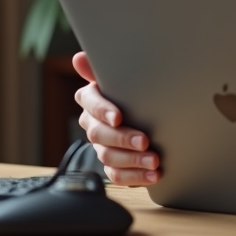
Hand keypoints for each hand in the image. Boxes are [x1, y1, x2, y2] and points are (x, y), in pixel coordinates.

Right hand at [72, 51, 160, 185]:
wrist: (147, 115)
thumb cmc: (131, 91)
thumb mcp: (121, 77)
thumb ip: (102, 68)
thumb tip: (79, 58)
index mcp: (91, 99)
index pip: (90, 103)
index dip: (102, 110)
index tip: (118, 117)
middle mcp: (92, 124)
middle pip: (100, 134)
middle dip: (123, 139)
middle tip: (145, 141)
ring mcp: (101, 147)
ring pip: (109, 157)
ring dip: (133, 160)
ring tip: (155, 161)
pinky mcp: (112, 166)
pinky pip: (117, 176)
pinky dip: (136, 177)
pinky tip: (154, 175)